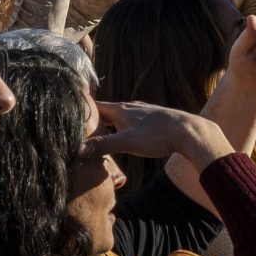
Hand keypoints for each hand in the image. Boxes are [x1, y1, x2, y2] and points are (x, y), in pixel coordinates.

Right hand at [83, 98, 232, 168]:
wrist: (189, 132)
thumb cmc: (158, 135)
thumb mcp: (128, 142)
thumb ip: (103, 145)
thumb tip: (78, 150)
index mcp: (121, 110)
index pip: (94, 106)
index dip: (80, 109)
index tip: (66, 111)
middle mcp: (130, 108)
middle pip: (105, 111)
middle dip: (92, 119)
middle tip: (77, 126)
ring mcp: (142, 114)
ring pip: (119, 117)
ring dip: (108, 124)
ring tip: (97, 133)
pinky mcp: (153, 121)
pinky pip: (130, 123)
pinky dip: (121, 128)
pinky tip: (125, 136)